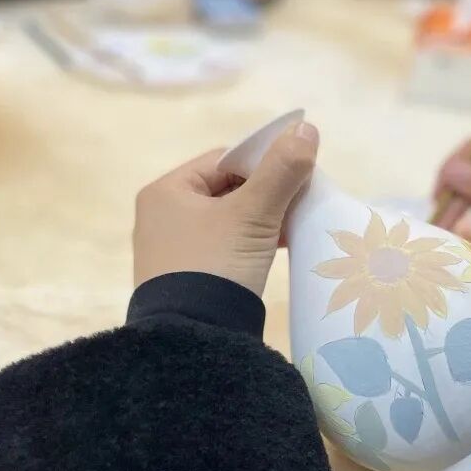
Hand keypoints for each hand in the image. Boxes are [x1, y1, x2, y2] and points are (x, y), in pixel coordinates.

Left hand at [133, 120, 318, 295]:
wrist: (194, 341)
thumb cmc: (217, 266)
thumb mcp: (253, 214)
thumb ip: (282, 170)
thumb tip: (307, 129)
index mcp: (167, 191)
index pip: (224, 160)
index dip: (265, 162)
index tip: (298, 173)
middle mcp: (163, 216)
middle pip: (228, 189)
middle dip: (269, 193)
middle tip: (303, 200)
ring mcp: (174, 249)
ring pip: (230, 219)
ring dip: (265, 219)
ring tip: (297, 225)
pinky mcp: (189, 276)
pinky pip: (227, 245)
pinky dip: (254, 242)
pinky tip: (280, 247)